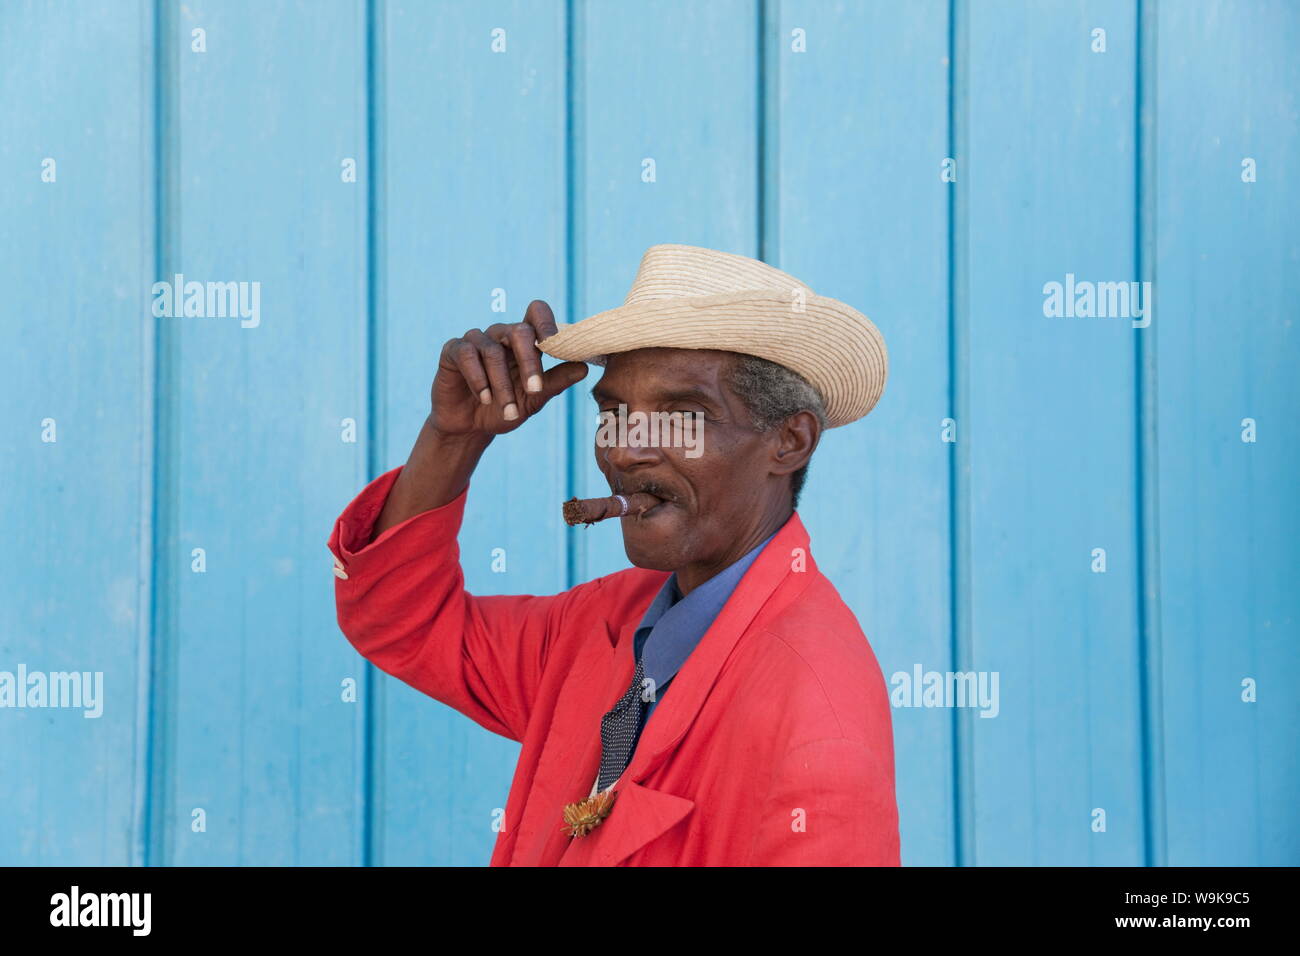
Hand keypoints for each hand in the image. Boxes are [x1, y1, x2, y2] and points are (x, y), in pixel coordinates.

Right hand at [430, 299, 588, 438]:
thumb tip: (584, 368)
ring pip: (492, 351)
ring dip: (502, 385)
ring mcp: (476, 340)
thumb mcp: (534, 400)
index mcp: (523, 341)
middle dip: (529, 362)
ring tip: (508, 411)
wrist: (469, 428)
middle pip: (518, 331)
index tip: (555, 343)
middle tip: (535, 390)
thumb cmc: (504, 409)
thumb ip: (555, 382)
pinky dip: (478, 379)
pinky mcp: (453, 350)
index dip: (546, 322)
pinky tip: (484, 398)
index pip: (536, 313)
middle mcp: (500, 335)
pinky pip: (467, 355)